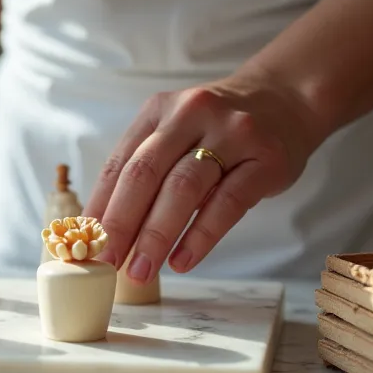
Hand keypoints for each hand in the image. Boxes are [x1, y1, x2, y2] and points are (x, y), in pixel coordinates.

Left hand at [83, 68, 328, 281]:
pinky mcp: (265, 159)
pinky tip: (182, 260)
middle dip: (121, 224)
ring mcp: (231, 133)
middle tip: (106, 262)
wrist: (287, 101)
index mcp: (158, 111)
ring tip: (140, 271)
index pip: (119, 164)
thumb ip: (146, 170)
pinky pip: (227, 203)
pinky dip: (201, 236)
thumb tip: (105, 229)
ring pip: (183, 189)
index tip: (85, 245)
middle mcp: (190, 115)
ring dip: (156, 236)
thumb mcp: (178, 133)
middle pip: (145, 174)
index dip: (99, 207)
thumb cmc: (219, 131)